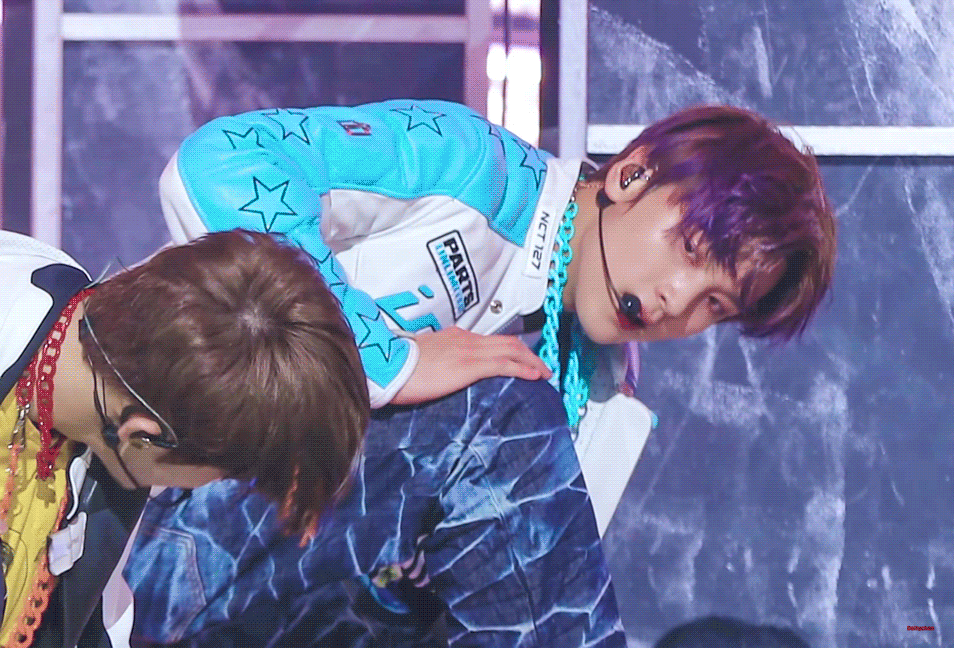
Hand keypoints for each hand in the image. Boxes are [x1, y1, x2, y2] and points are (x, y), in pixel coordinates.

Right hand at [390, 327, 552, 404]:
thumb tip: (441, 374)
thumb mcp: (421, 360)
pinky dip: (524, 368)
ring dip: (532, 360)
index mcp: (453, 337)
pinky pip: (505, 364)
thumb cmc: (398, 368)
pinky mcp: (470, 365)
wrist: (389, 367)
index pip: (489, 340)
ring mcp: (469, 350)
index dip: (508, 348)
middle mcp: (465, 339)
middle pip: (506, 341)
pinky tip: (535, 376)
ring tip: (544, 372)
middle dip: (527, 352)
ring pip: (511, 350)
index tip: (519, 358)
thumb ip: (436, 363)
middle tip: (541, 365)